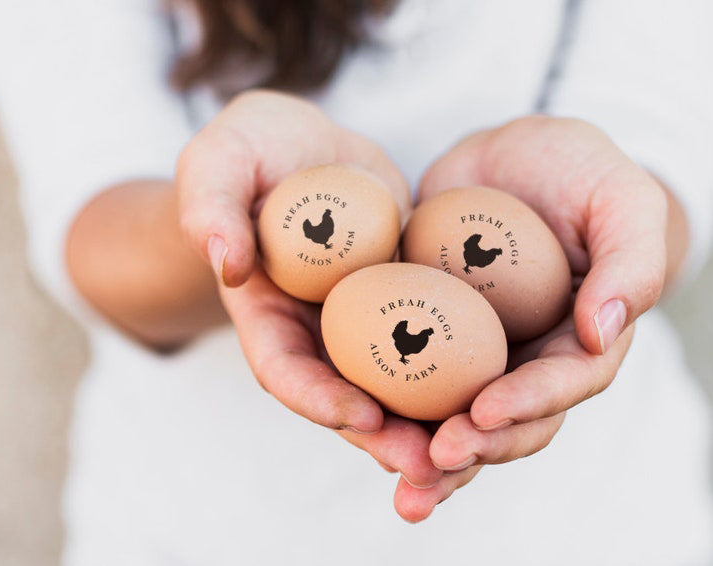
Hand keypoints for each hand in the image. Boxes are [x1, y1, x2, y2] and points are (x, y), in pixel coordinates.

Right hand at [176, 90, 445, 492]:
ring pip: (395, 386)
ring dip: (430, 424)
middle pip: (345, 397)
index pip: (282, 368)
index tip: (363, 415)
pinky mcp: (404, 303)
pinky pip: (433, 343)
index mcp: (265, 312)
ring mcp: (362, 323)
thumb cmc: (252, 149)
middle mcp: (314, 331)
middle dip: (385, 437)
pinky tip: (502, 389)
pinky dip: (459, 373)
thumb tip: (227, 261)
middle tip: (432, 464)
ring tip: (475, 448)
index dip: (317, 398)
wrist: (306, 147)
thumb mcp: (219, 158)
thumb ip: (210, 203)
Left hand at [391, 115, 672, 520]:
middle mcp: (526, 359)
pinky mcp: (427, 337)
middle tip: (430, 463)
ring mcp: (474, 354)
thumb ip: (632, 262)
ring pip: (454, 418)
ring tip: (400, 484)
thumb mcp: (620, 199)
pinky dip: (387, 409)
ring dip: (427, 457)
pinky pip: (406, 378)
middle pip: (506, 423)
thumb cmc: (578, 171)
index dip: (527, 405)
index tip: (483, 412)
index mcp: (579, 340)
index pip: (561, 385)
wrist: (510, 157)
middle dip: (472, 449)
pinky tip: (358, 429)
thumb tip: (602, 333)